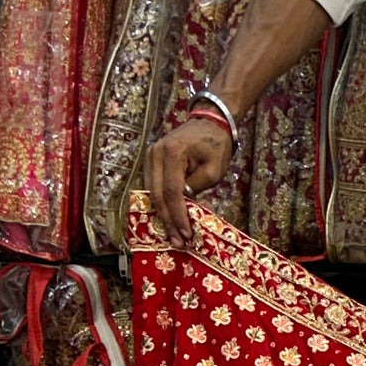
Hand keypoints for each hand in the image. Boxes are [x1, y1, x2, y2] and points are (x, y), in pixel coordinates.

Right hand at [143, 117, 233, 243]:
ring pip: (151, 193)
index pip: (172, 191)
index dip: (178, 215)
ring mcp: (150, 156)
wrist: (209, 122)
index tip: (186, 234)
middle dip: (168, 221)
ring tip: (174, 236)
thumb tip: (184, 207)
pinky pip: (153, 187)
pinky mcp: (151, 161)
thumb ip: (197, 188)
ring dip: (163, 216)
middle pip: (156, 195)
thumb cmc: (215, 144)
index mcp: (172, 153)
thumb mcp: (214, 169)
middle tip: (177, 242)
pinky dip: (161, 205)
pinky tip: (169, 220)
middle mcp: (155, 154)